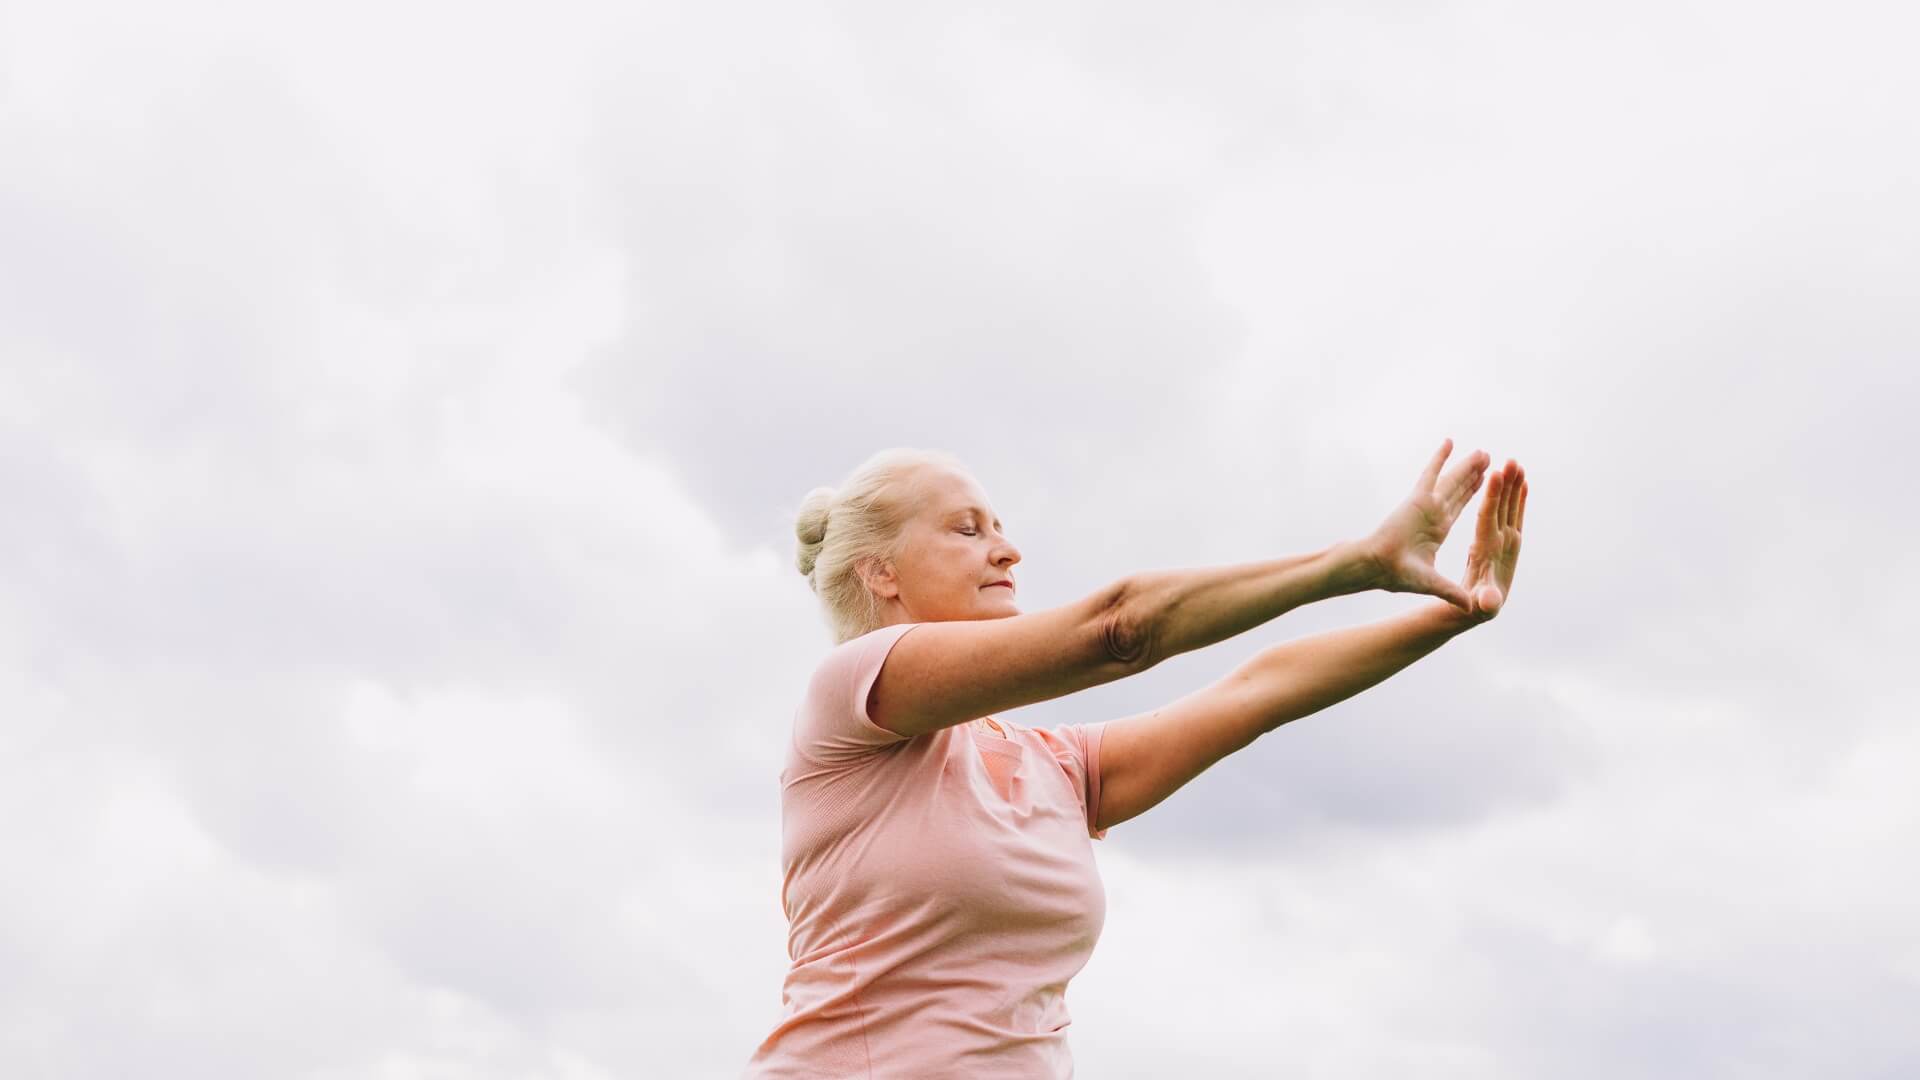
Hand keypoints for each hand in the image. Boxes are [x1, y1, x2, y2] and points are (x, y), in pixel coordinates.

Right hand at [1362, 438, 1489, 609]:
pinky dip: (1440, 457)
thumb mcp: (1431, 582)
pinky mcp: (1418, 498)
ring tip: (1483, 452)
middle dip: (1475, 476)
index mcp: (1437, 530)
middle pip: (1460, 490)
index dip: (1474, 495)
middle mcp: (1434, 514)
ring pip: (1452, 479)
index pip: (1461, 508)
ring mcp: (1427, 504)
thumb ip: (1451, 591)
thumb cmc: (1396, 574)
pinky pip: (1432, 472)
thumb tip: (1470, 608)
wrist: (1376, 566)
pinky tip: (1450, 442)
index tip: (1487, 484)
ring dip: (1467, 466)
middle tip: (1490, 460)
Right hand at [1459, 458, 1526, 621]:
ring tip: (1517, 464)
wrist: (1487, 608)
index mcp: (1491, 550)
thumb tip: (1490, 603)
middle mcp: (1504, 542)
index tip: (1498, 475)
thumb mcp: (1481, 603)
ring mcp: (1507, 540)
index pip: (1492, 518)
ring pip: (1510, 507)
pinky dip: (1516, 498)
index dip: (1495, 497)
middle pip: (1506, 508)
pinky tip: (1521, 484)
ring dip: (1513, 486)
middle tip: (1513, 461)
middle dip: (1509, 484)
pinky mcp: (1506, 540)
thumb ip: (1486, 601)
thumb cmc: (1479, 604)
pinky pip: (1512, 515)